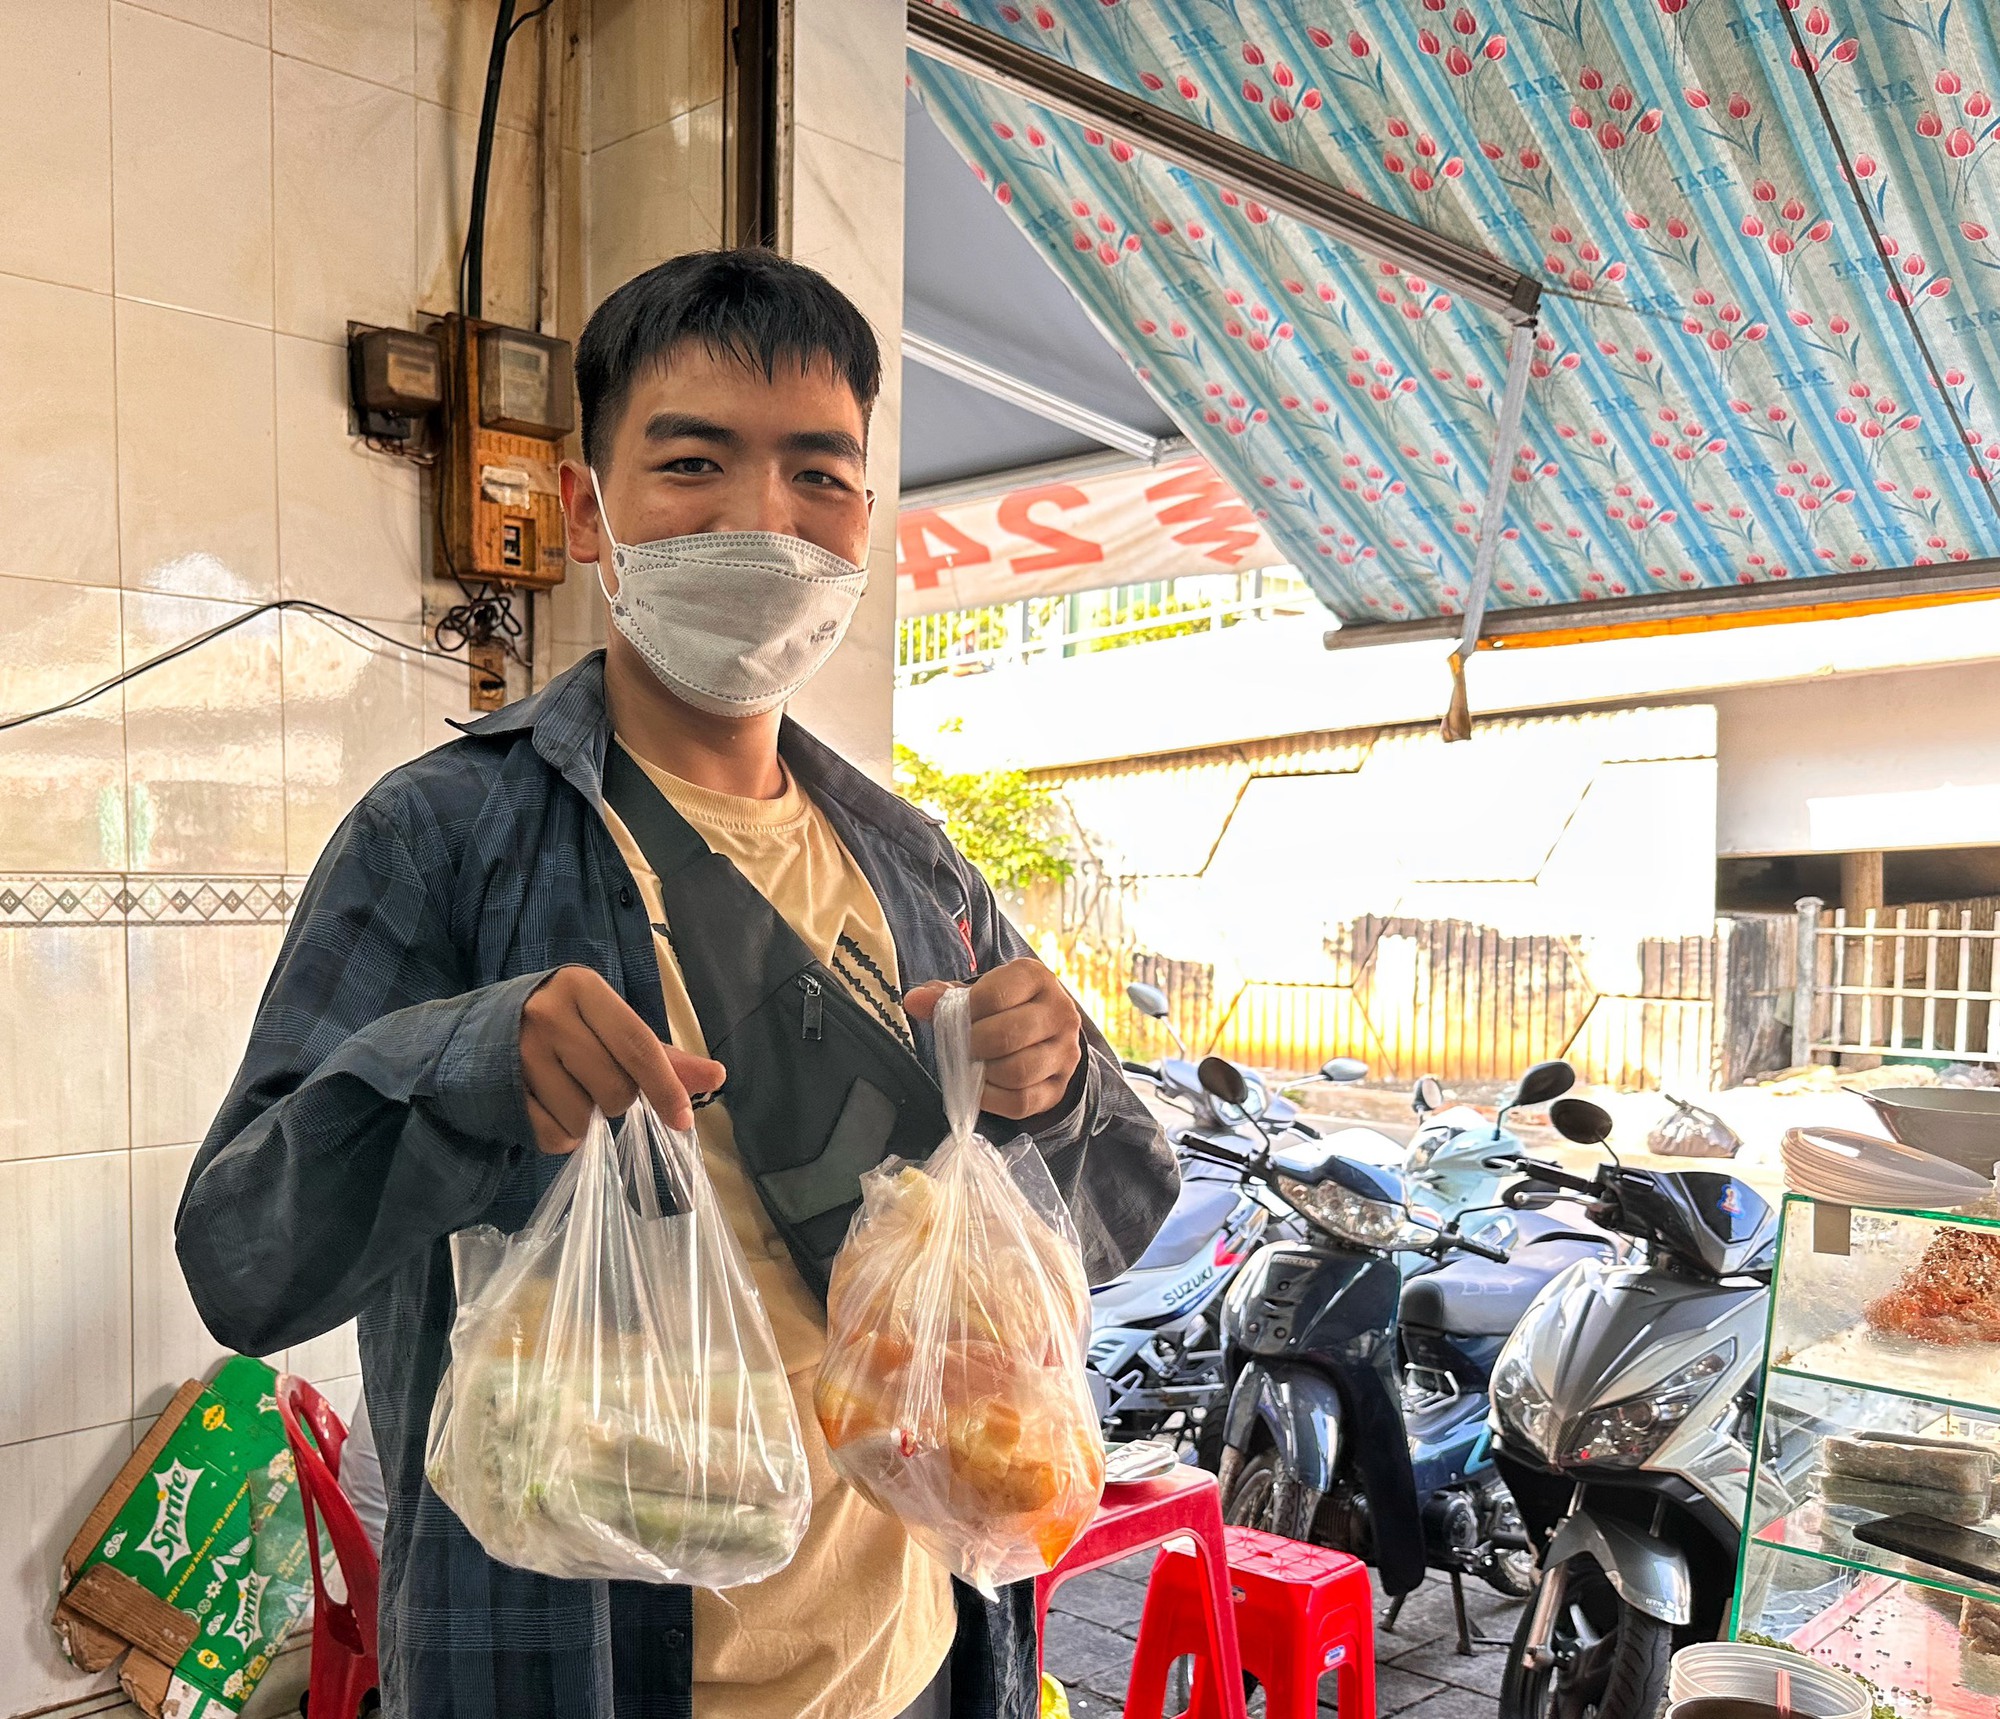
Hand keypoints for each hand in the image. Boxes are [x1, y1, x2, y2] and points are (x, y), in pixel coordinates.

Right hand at [520, 966, 724, 1151]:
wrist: (474, 1034)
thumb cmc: (561, 1026)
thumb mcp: (607, 1025)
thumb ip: (662, 1054)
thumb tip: (717, 1076)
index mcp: (583, 989)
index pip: (638, 1044)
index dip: (665, 1086)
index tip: (683, 1120)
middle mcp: (548, 1015)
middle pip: (616, 1087)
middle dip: (620, 1100)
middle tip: (599, 1082)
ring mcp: (519, 1054)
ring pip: (585, 1117)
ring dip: (589, 1120)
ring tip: (569, 1092)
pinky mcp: (501, 1092)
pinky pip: (554, 1136)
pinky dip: (563, 1136)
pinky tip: (549, 1108)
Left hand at [904, 958, 1083, 1120]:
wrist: (1045, 1034)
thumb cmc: (1004, 1008)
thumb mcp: (979, 993)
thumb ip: (945, 996)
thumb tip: (915, 1001)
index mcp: (1037, 978)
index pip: (994, 996)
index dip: (966, 1012)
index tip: (958, 1018)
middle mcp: (1060, 1013)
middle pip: (1006, 1036)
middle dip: (973, 1045)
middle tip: (964, 1045)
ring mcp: (1065, 1052)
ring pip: (1016, 1072)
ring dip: (984, 1073)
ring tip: (975, 1064)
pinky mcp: (1059, 1087)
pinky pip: (1022, 1101)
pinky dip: (992, 1099)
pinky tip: (982, 1087)